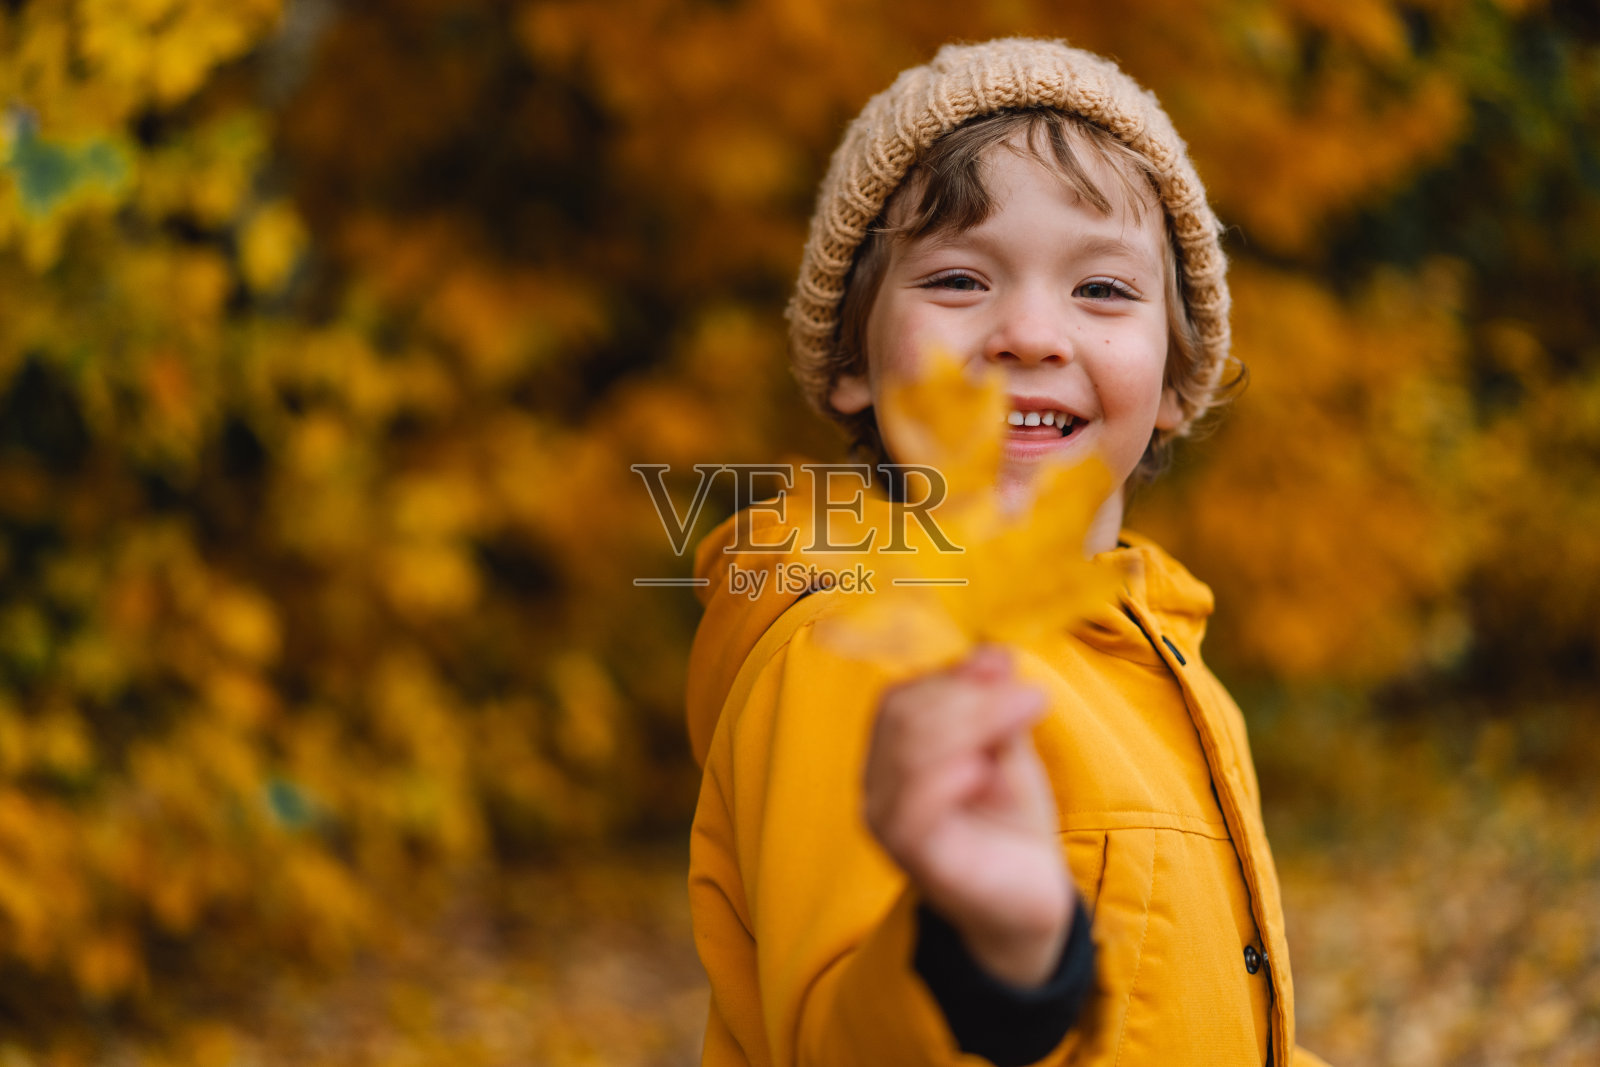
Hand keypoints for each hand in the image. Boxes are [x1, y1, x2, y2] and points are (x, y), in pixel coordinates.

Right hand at [863, 645, 1073, 986]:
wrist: (1029, 900)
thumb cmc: (1011, 821)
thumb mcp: (1007, 750)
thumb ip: (993, 705)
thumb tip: (994, 652)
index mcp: (893, 752)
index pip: (900, 698)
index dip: (948, 674)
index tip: (1003, 663)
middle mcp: (878, 786)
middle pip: (901, 717)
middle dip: (967, 695)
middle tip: (1030, 695)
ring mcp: (890, 824)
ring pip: (907, 755)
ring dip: (972, 722)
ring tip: (1025, 714)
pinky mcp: (914, 860)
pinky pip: (911, 812)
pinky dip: (944, 780)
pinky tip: (981, 769)